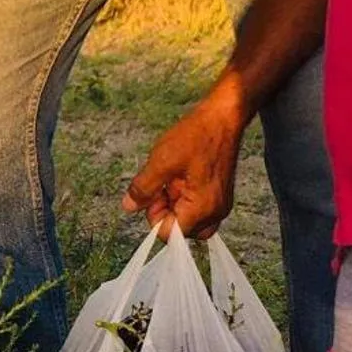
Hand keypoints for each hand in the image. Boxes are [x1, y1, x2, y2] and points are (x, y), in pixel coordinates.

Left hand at [122, 94, 245, 239]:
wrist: (223, 117)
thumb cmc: (197, 135)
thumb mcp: (162, 161)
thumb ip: (144, 188)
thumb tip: (129, 206)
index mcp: (202, 208)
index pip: (170, 235)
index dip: (154, 217)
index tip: (153, 194)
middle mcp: (216, 213)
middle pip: (179, 230)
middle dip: (166, 210)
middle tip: (165, 183)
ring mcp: (220, 206)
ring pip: (188, 220)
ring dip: (175, 203)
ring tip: (175, 177)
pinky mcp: (220, 197)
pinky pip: (198, 209)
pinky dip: (186, 197)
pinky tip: (183, 176)